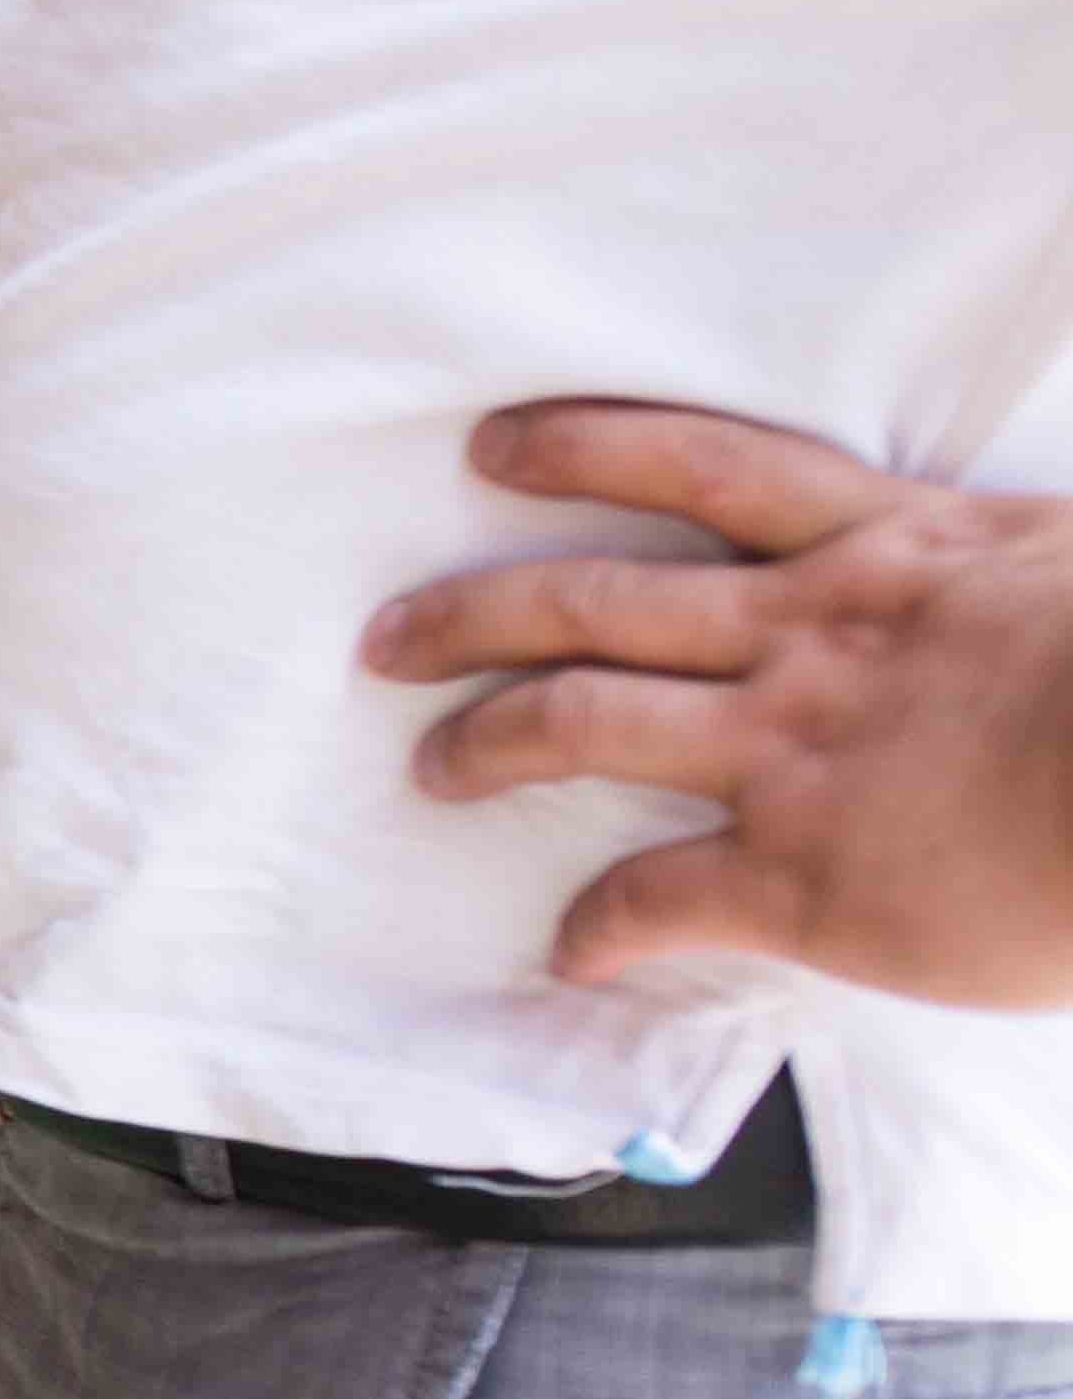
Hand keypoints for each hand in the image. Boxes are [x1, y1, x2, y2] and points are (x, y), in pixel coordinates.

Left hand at [367, 403, 1072, 1005]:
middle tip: (388, 634)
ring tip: (430, 765)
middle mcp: (809, 633)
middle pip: (594, 597)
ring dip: (487, 742)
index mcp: (889, 546)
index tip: (495, 448)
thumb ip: (1012, 574)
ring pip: (585, 719)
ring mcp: (790, 750)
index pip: (705, 467)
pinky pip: (656, 897)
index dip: (584, 448)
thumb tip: (1013, 591)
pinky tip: (568, 950)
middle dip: (473, 612)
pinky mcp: (801, 871)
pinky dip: (599, 926)